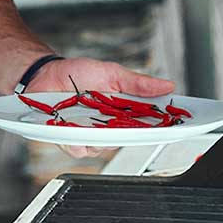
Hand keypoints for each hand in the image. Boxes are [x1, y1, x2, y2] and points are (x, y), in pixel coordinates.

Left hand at [28, 57, 175, 158]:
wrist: (45, 75)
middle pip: (128, 140)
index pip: (148, 124)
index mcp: (122, 112)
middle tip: (133, 123)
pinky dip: (78, 140)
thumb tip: (167, 85)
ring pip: (103, 147)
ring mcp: (89, 135)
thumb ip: (137, 83)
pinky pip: (79, 149)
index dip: (163, 127)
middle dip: (133, 134)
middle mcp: (108, 127)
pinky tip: (74, 129)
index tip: (177, 125)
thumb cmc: (77, 74)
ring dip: (101, 136)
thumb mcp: (111, 73)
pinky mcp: (69, 140)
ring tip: (95, 120)